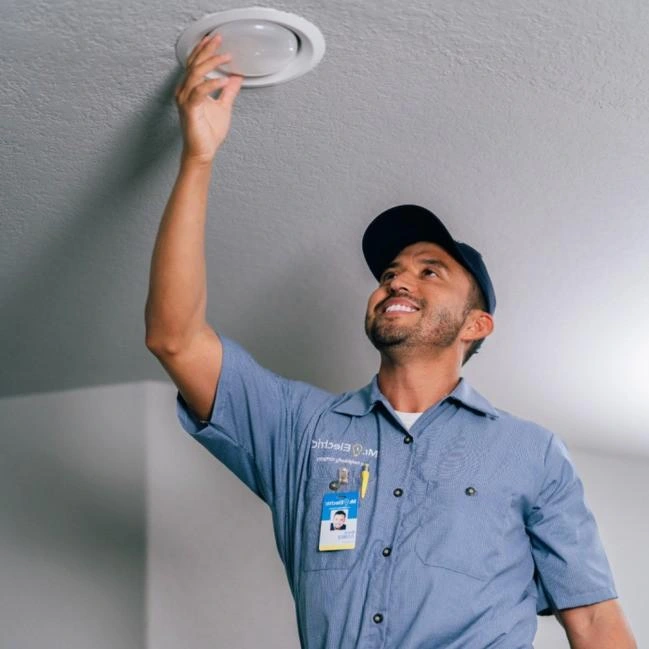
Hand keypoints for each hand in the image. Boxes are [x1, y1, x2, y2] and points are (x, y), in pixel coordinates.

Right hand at [174, 33, 243, 164]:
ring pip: (195, 73)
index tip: (215, 38)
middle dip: (207, 49)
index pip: (195, 63)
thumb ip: (229, 91)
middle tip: (219, 38)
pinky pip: (199, 92)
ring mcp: (185, 99)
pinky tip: (224, 80)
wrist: (202, 152)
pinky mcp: (189, 109)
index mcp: (191, 88)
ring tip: (225, 57)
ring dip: (211, 63)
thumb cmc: (208, 133)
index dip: (204, 49)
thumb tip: (237, 77)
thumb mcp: (223, 107)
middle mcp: (185, 91)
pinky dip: (212, 84)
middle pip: (194, 63)